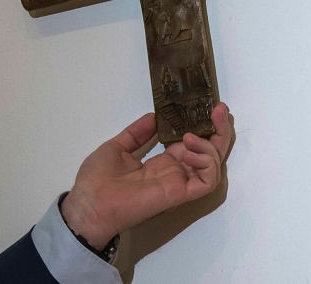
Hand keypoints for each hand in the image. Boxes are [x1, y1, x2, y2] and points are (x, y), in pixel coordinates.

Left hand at [60, 101, 234, 248]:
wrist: (89, 203)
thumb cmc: (98, 178)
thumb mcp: (117, 147)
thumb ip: (137, 133)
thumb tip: (153, 116)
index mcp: (162, 162)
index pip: (191, 144)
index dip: (202, 127)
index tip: (208, 107)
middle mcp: (175, 172)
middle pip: (209, 152)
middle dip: (219, 131)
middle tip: (221, 109)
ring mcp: (178, 182)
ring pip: (213, 165)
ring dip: (209, 146)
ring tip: (190, 137)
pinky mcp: (179, 193)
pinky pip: (207, 181)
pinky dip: (205, 164)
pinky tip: (186, 152)